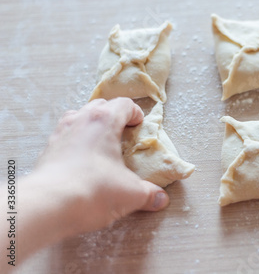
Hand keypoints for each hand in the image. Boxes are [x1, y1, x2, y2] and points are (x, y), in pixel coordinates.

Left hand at [35, 98, 169, 234]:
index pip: (124, 104)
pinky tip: (82, 164)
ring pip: (78, 119)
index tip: (140, 125)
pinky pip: (64, 139)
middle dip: (113, 117)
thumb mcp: (131, 194)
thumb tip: (160, 198)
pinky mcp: (46, 152)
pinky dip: (75, 145)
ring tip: (101, 146)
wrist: (48, 206)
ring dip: (91, 127)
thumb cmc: (92, 190)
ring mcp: (59, 134)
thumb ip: (148, 194)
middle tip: (123, 134)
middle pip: (100, 106)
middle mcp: (80, 121)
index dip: (135, 114)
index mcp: (103, 121)